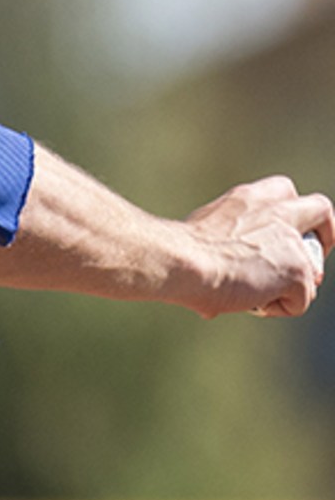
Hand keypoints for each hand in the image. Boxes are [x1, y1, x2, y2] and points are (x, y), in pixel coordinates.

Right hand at [181, 176, 331, 318]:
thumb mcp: (203, 233)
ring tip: (257, 295)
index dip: (289, 214)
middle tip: (301, 261)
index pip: (284, 192)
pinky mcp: (298, 271)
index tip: (277, 235)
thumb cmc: (179, 253)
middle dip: (322, 236)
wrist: (180, 262)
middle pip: (321, 209)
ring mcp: (292, 242)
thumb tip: (221, 279)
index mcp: (247, 199)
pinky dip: (277, 308)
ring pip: (314, 271)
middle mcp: (276, 212)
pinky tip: (249, 302)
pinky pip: (300, 301)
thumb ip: (228, 244)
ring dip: (292, 286)